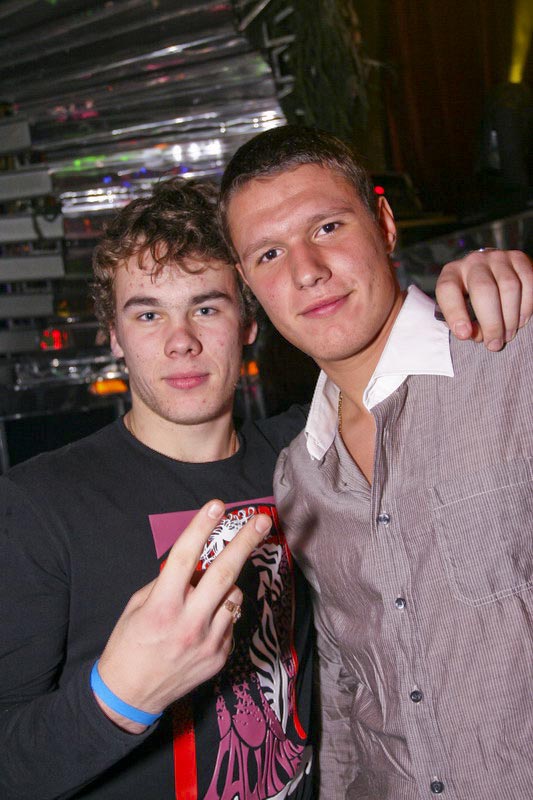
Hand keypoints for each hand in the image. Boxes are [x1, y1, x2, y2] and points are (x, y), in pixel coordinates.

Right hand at [95, 499, 271, 732]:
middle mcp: (189, 622)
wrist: (130, 697)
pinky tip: (203, 623)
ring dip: (226, 585)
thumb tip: (195, 564)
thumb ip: (166, 584)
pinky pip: (231, 620)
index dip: (202, 527)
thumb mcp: (138, 606)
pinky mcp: (221, 656)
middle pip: (224, 573)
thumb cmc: (129, 645)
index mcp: (162, 606)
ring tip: (206, 595)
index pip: (186, 557)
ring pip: (234, 596)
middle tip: (261, 520)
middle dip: (245, 542)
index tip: (218, 506)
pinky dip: (222, 613)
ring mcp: (208, 641)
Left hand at [435, 249, 532, 349]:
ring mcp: (498, 257)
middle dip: (491, 322)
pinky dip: (526, 306)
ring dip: (510, 317)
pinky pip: (528, 282)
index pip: (447, 289)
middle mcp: (473, 261)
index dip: (454, 312)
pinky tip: (521, 320)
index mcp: (452, 274)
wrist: (492, 276)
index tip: (464, 334)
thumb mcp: (462, 311)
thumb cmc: (472, 301)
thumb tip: (481, 335)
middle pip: (483, 290)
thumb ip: (466, 324)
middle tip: (494, 344)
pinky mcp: (519, 258)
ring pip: (509, 287)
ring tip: (508, 335)